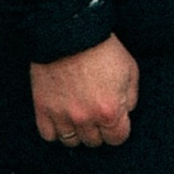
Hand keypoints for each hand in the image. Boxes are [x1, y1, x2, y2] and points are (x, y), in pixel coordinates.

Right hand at [31, 33, 137, 149]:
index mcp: (110, 111)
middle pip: (94, 142)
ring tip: (77, 115)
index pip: (117, 139)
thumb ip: (130, 97)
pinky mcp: (43, 108)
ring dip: (76, 132)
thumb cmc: (102, 48)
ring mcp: (62, 115)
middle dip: (98, 129)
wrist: (69, 31)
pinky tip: (61, 117)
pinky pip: (48, 135)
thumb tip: (125, 112)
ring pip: (71, 141)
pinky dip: (55, 129)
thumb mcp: (130, 69)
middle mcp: (86, 118)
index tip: (114, 119)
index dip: (118, 129)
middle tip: (95, 112)